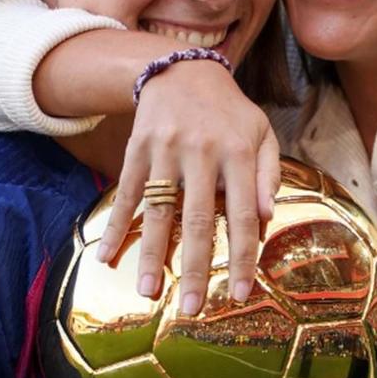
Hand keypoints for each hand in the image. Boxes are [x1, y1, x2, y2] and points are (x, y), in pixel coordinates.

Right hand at [98, 58, 280, 315]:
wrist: (181, 68)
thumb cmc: (229, 111)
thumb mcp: (261, 133)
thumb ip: (269, 174)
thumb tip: (267, 218)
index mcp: (238, 152)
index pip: (242, 215)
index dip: (243, 256)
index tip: (241, 292)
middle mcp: (201, 153)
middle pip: (198, 220)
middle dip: (196, 268)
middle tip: (192, 308)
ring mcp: (166, 150)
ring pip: (158, 211)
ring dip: (152, 255)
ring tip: (149, 293)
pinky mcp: (137, 149)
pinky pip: (125, 193)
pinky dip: (116, 226)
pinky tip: (107, 255)